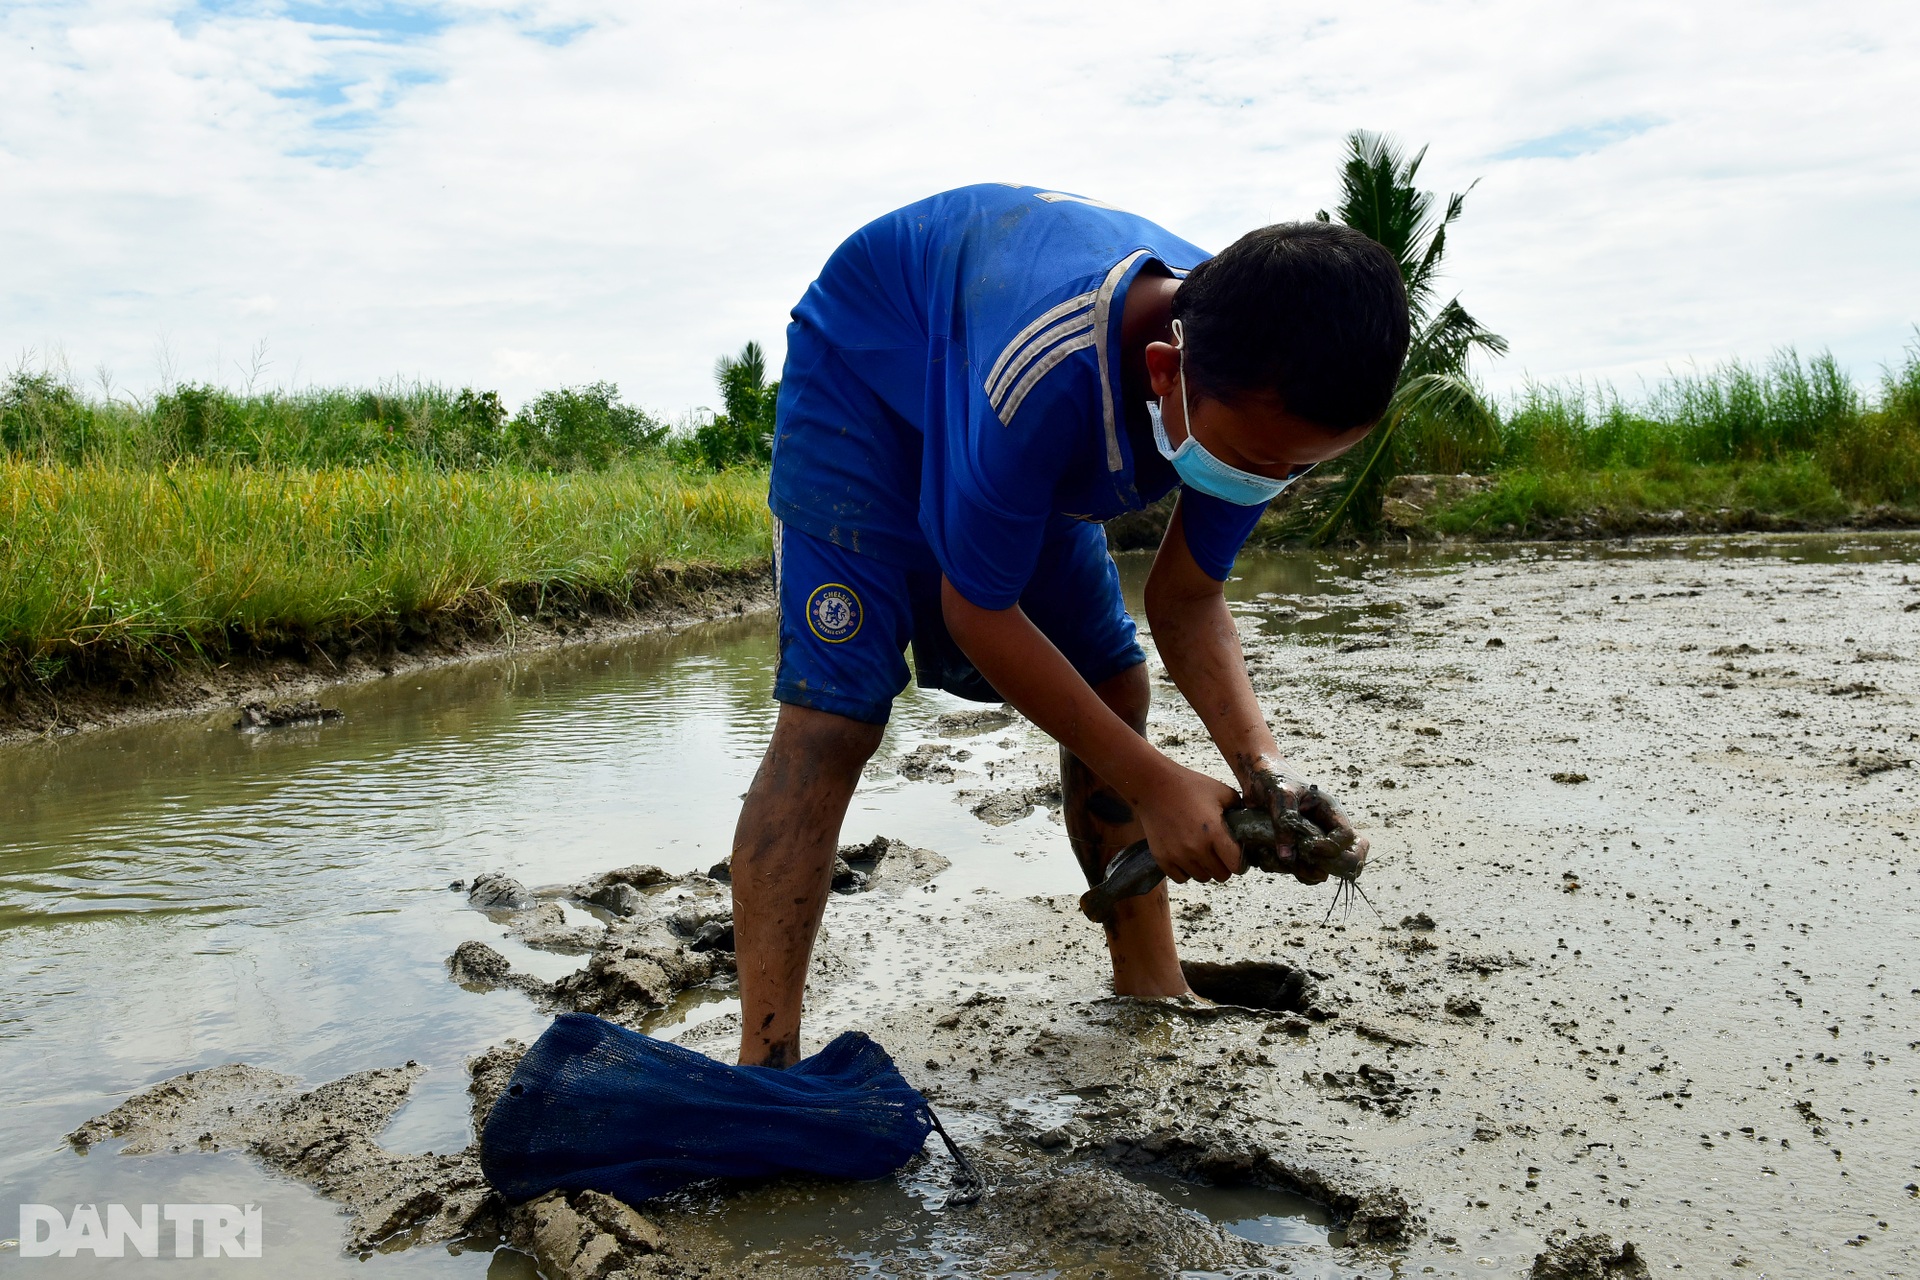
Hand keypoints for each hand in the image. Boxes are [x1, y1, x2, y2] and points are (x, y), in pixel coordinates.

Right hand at [1133, 762, 1243, 883]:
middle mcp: (1196, 848)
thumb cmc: (1190, 786)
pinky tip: (1187, 856)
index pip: (1236, 865)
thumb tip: (1250, 824)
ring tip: (1203, 852)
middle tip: (1220, 853)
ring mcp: (1178, 855)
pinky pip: (1181, 878)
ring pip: (1202, 877)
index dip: (1241, 862)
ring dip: (1206, 868)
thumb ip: (1239, 809)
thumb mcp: (1222, 792)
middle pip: (1221, 875)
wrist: (1154, 785)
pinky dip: (1186, 871)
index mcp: (1214, 833)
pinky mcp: (1162, 858)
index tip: (1238, 856)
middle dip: (1224, 865)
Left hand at [1242, 757, 1368, 884]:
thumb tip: (1288, 856)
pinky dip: (1288, 870)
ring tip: (1280, 856)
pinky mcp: (1297, 850)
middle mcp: (1326, 829)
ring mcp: (1314, 841)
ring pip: (1325, 869)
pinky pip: (1303, 870)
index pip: (1348, 837)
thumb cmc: (1273, 779)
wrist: (1257, 778)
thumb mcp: (1279, 794)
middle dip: (1334, 866)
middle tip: (1308, 860)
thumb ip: (1284, 821)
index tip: (1309, 846)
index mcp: (1329, 811)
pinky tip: (1267, 856)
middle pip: (1351, 856)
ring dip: (1305, 870)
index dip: (1333, 848)